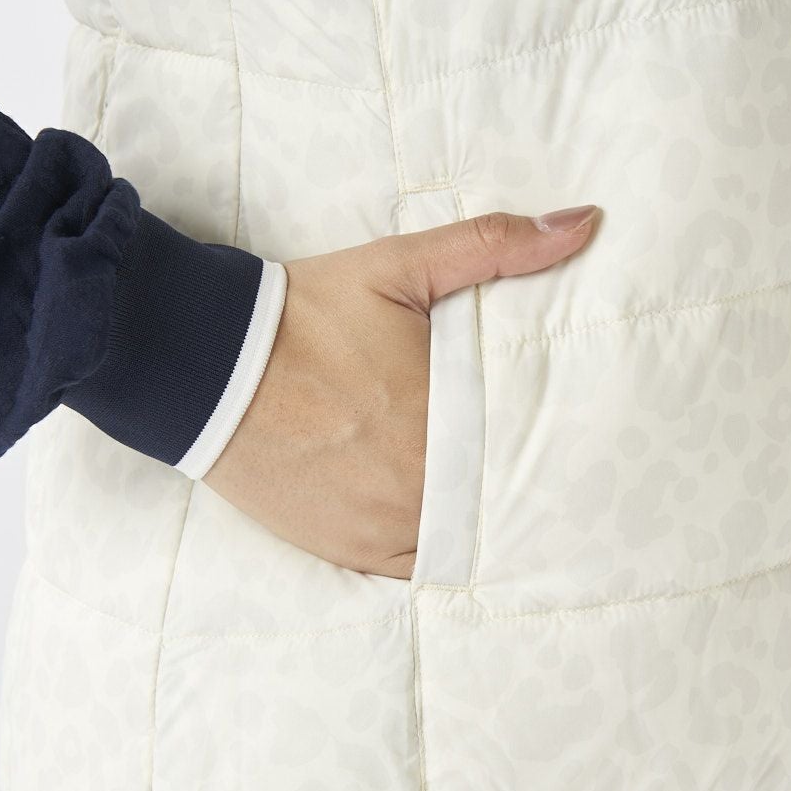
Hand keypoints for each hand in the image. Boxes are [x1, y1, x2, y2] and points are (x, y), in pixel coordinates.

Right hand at [202, 205, 599, 577]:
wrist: (205, 363)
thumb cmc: (308, 314)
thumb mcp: (401, 267)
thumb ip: (494, 247)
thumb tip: (584, 222)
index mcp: (445, 425)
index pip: (529, 455)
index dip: (552, 453)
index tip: (576, 446)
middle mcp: (418, 491)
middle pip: (496, 505)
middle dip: (517, 489)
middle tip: (547, 478)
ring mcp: (382, 530)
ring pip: (461, 543)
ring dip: (478, 524)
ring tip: (499, 501)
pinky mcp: (347, 551)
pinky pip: (415, 569)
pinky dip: (434, 550)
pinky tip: (448, 527)